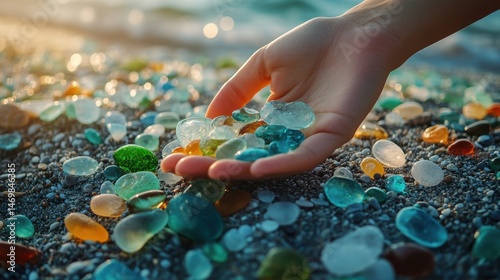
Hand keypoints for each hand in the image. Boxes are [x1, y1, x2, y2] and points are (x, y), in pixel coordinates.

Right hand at [161, 16, 400, 179]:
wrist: (355, 34)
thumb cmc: (313, 45)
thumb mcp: (264, 64)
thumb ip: (238, 90)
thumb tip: (207, 117)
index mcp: (272, 119)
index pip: (233, 141)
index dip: (205, 149)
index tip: (173, 157)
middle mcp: (288, 135)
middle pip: (247, 156)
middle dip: (213, 165)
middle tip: (180, 170)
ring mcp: (309, 138)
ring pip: (273, 162)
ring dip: (242, 170)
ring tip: (212, 172)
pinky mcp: (332, 136)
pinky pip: (304, 157)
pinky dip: (281, 164)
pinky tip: (255, 168)